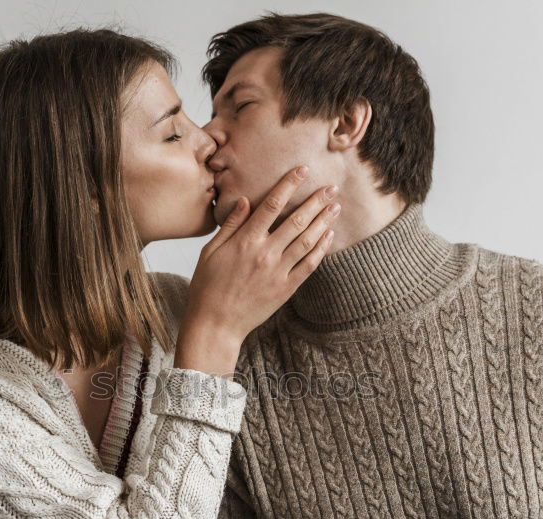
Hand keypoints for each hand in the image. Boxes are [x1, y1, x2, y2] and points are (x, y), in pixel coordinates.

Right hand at [175, 165, 339, 375]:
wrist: (216, 323)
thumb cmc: (208, 286)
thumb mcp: (210, 252)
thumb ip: (230, 225)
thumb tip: (246, 201)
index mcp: (245, 241)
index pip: (272, 205)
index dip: (289, 185)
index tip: (302, 170)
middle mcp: (264, 253)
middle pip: (297, 220)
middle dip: (316, 200)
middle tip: (331, 187)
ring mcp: (277, 271)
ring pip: (307, 240)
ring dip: (323, 221)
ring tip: (335, 207)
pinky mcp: (285, 288)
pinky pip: (309, 265)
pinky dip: (321, 249)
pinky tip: (329, 236)